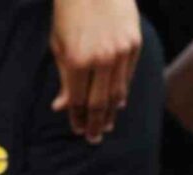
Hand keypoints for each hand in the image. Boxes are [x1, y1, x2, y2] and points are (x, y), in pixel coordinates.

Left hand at [50, 0, 140, 143]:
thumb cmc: (69, 17)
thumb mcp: (58, 47)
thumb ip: (62, 79)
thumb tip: (60, 108)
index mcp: (76, 62)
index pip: (76, 101)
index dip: (76, 118)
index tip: (77, 131)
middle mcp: (101, 60)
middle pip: (98, 102)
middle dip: (95, 123)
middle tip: (93, 139)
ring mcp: (120, 52)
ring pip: (116, 92)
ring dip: (110, 112)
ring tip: (106, 126)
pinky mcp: (134, 45)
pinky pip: (128, 76)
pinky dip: (122, 92)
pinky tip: (118, 104)